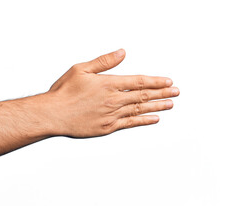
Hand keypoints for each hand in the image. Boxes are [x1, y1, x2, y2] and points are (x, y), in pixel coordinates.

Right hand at [46, 49, 179, 137]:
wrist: (53, 115)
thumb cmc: (64, 91)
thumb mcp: (81, 69)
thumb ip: (104, 62)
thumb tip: (123, 52)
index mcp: (109, 84)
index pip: (139, 82)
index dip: (156, 82)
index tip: (168, 81)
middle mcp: (114, 100)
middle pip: (143, 96)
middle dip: (162, 93)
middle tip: (176, 92)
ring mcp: (112, 115)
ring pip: (140, 109)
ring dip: (157, 106)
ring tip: (170, 104)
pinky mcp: (108, 128)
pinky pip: (130, 123)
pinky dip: (144, 121)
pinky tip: (154, 119)